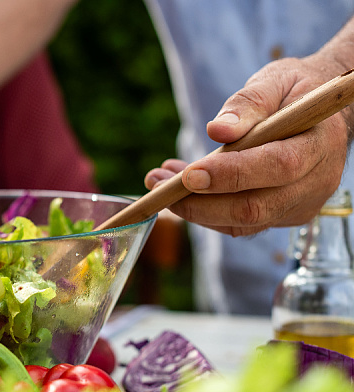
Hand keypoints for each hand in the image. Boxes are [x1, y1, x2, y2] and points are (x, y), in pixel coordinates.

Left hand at [145, 56, 349, 236]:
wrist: (319, 113)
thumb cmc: (295, 92)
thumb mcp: (275, 81)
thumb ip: (249, 103)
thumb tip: (218, 129)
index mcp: (320, 145)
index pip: (278, 167)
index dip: (231, 174)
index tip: (188, 173)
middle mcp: (316, 184)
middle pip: (254, 208)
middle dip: (199, 202)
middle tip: (157, 182)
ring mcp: (299, 206)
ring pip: (241, 222)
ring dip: (192, 207)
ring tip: (158, 180)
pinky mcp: (282, 217)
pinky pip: (237, 224)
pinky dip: (202, 210)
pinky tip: (176, 189)